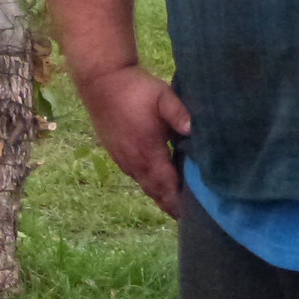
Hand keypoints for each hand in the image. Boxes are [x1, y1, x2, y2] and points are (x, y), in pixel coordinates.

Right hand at [77, 63, 189, 217]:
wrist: (100, 81)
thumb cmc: (135, 88)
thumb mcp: (163, 96)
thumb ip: (180, 114)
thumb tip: (195, 131)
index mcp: (148, 153)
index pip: (168, 188)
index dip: (181, 203)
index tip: (197, 214)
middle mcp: (134, 162)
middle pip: (157, 193)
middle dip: (173, 205)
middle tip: (192, 217)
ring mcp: (123, 159)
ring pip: (145, 186)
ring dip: (161, 196)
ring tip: (178, 204)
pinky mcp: (116, 153)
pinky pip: (136, 176)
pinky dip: (150, 185)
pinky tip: (158, 182)